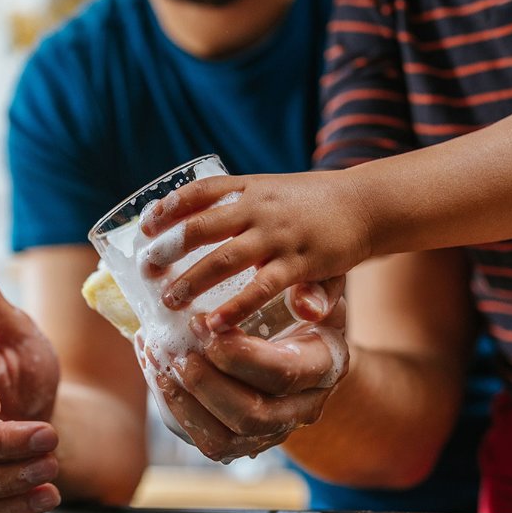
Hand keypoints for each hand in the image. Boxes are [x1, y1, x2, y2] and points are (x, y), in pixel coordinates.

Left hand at [139, 170, 370, 331]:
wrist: (366, 205)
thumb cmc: (312, 205)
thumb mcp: (274, 195)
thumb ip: (237, 211)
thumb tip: (198, 227)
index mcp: (250, 188)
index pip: (200, 191)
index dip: (169, 207)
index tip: (145, 226)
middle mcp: (259, 208)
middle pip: (201, 226)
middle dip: (169, 248)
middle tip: (146, 269)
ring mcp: (278, 236)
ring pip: (224, 259)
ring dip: (192, 280)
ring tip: (169, 299)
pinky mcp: (299, 264)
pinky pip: (260, 289)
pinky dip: (234, 308)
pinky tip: (213, 324)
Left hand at [140, 280, 350, 461]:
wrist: (302, 344)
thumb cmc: (301, 307)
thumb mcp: (313, 289)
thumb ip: (310, 290)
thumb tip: (306, 302)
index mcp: (324, 367)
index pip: (282, 373)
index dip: (237, 353)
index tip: (200, 323)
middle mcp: (303, 408)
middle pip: (252, 415)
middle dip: (205, 383)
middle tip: (175, 350)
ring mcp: (273, 432)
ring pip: (225, 440)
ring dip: (184, 402)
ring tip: (158, 361)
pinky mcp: (244, 444)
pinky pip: (208, 442)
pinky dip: (177, 411)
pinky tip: (158, 375)